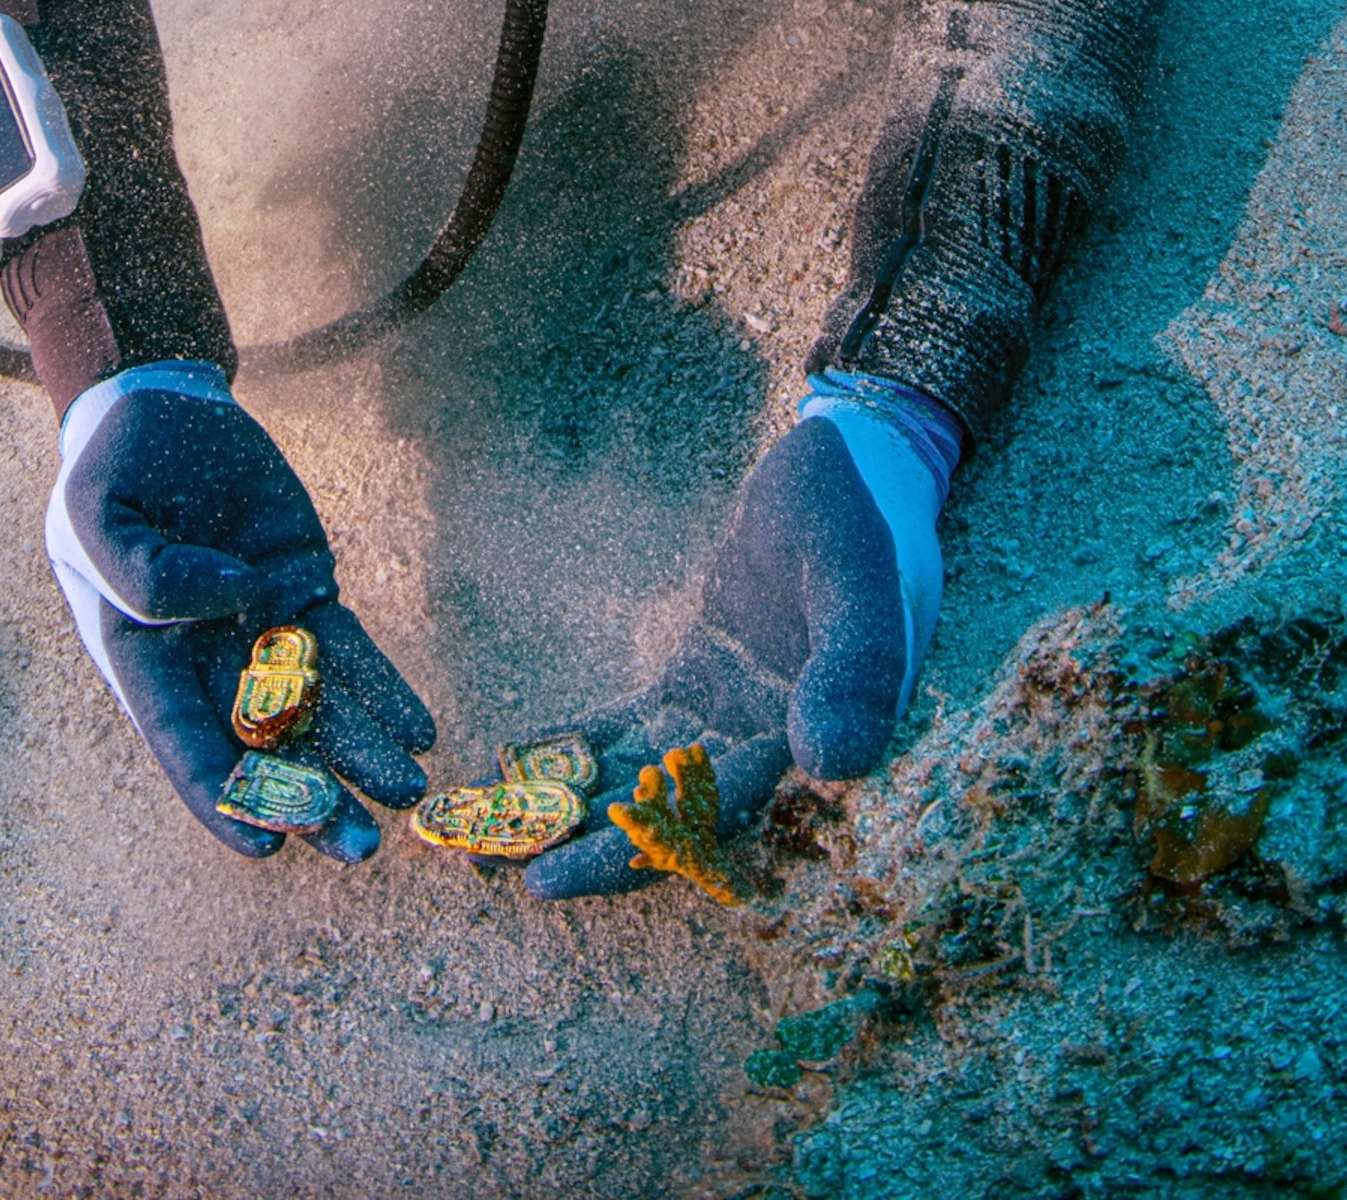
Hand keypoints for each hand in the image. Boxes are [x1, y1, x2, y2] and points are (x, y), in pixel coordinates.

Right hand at [45, 363, 433, 861]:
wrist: (160, 410)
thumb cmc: (112, 469)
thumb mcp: (96, 512)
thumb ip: (144, 570)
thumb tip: (236, 600)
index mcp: (144, 656)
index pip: (185, 742)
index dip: (224, 799)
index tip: (268, 848)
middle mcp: (205, 658)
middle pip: (263, 744)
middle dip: (312, 800)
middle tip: (362, 847)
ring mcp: (259, 626)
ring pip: (317, 707)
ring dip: (362, 754)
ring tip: (409, 793)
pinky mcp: (302, 589)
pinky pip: (348, 650)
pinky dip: (383, 690)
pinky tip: (418, 728)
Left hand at [514, 374, 959, 898]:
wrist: (855, 466)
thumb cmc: (861, 516)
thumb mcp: (862, 579)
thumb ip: (855, 669)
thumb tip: (828, 767)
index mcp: (807, 738)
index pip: (707, 820)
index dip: (629, 856)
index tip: (550, 881)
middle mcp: (767, 743)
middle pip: (663, 813)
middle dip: (577, 843)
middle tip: (484, 860)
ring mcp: (729, 711)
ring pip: (640, 777)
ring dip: (570, 805)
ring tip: (483, 824)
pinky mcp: (700, 675)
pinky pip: (633, 725)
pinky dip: (580, 746)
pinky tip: (514, 757)